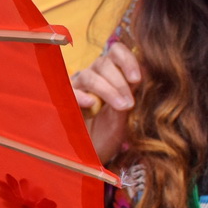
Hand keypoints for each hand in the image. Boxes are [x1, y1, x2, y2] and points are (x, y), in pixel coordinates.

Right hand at [71, 42, 140, 164]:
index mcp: (111, 74)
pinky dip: (80, 95)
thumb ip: (131, 94)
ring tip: (120, 107)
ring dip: (108, 90)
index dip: (127, 59)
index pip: (116, 52)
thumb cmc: (110, 134)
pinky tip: (90, 104)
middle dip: (120, 82)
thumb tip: (145, 73)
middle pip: (104, 63)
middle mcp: (93, 76)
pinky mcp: (63, 100)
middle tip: (129, 103)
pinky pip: (69, 90)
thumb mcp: (126, 116)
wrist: (92, 156)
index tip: (137, 79)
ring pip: (90, 76)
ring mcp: (77, 87)